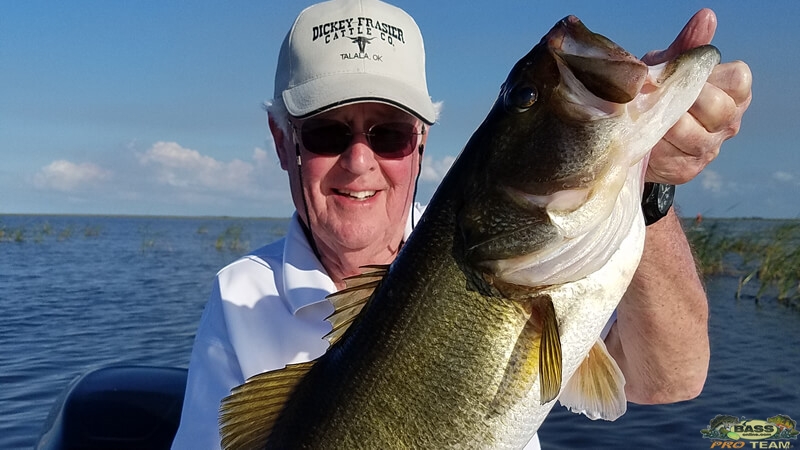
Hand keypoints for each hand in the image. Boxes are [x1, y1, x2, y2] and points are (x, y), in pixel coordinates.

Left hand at [643, 8, 752, 184]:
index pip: (737, 80)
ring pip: (698, 137)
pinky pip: (677, 158)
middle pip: (720, 111)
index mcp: (731, 92)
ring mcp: (710, 147)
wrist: (633, 131)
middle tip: (659, 97)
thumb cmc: (658, 91)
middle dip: (686, 103)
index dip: (709, 77)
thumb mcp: (668, 65)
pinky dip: (658, 146)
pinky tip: (646, 137)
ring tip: (649, 116)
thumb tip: (706, 18)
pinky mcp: (689, 169)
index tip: (683, 77)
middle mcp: (727, 122)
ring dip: (669, 125)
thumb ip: (688, 46)